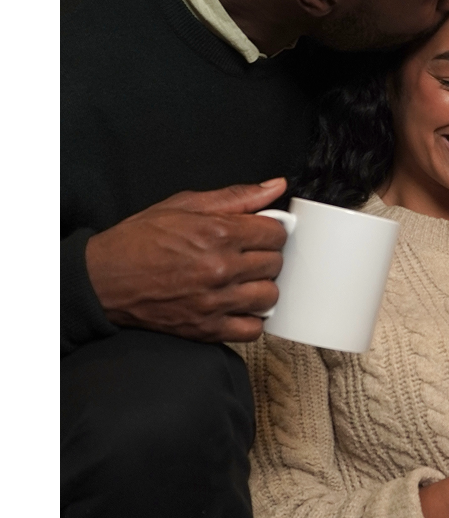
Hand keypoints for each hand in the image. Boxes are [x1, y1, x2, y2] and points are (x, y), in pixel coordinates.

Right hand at [84, 179, 290, 342]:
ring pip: (269, 297)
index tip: (260, 233)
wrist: (104, 278)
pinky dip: (251, 318)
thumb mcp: (184, 205)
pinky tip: (237, 305)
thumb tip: (275, 187)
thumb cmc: (139, 240)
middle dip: (265, 256)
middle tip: (246, 254)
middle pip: (275, 264)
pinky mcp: (206, 329)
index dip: (270, 231)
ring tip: (242, 280)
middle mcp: (220, 268)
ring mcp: (214, 302)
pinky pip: (252, 330)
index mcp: (217, 233)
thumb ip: (236, 197)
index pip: (275, 234)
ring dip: (261, 287)